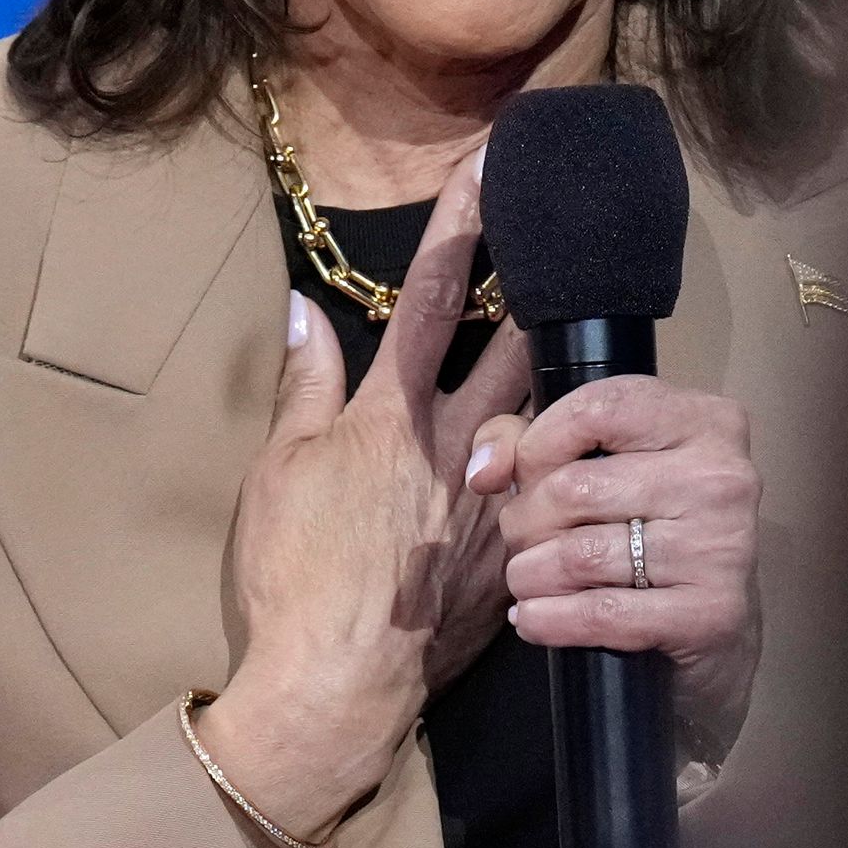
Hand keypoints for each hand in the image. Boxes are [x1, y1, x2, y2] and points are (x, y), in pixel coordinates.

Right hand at [214, 156, 534, 842]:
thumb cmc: (293, 574)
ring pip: (544, 417)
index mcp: (393, 414)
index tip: (497, 165)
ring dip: (553, 383)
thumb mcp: (279, 470)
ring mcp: (496, 500)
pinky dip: (548, 468)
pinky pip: (544, 493)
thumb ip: (304, 386)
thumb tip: (302, 311)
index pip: (437, 295)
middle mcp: (459, 444)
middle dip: (541, 288)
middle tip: (568, 241)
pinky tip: (562, 464)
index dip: (465, 223)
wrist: (337, 682)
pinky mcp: (515, 555)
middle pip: (516, 344)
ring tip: (566, 357)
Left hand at [474, 373, 763, 769]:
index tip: (527, 477)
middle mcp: (722, 476)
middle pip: (573, 489)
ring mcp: (722, 545)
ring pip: (580, 555)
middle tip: (525, 541)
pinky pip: (601, 613)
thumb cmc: (648, 526)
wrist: (717, 620)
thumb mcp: (599, 459)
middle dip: (525, 522)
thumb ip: (525, 440)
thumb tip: (485, 473)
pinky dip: (549, 620)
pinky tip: (534, 618)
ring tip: (528, 580)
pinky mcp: (712, 612)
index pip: (595, 410)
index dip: (537, 446)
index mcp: (703, 420)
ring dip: (530, 575)